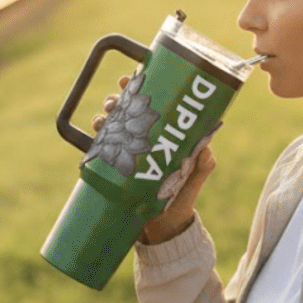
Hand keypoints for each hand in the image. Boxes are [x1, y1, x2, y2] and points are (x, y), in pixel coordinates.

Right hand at [94, 77, 215, 245]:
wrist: (164, 227)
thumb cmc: (182, 198)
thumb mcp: (194, 178)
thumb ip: (202, 164)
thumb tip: (206, 149)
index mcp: (165, 134)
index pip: (153, 104)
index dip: (142, 86)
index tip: (134, 76)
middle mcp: (145, 138)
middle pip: (129, 109)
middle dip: (119, 99)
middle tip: (115, 100)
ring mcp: (129, 151)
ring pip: (113, 124)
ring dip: (106, 115)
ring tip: (104, 117)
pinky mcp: (116, 166)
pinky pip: (103, 146)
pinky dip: (98, 136)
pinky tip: (96, 132)